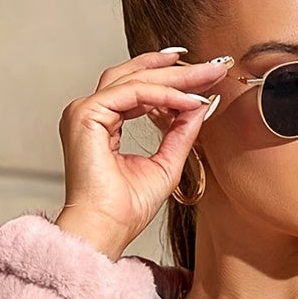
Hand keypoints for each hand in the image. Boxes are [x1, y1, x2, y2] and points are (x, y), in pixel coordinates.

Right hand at [55, 47, 230, 258]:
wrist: (106, 231)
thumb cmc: (126, 211)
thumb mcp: (165, 164)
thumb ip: (180, 133)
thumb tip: (200, 103)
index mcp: (102, 123)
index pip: (139, 89)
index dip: (174, 82)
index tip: (207, 79)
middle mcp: (90, 113)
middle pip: (136, 76)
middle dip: (178, 71)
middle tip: (213, 67)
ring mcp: (84, 111)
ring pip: (134, 78)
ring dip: (174, 77)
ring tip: (206, 76)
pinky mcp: (86, 114)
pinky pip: (132, 93)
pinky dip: (163, 95)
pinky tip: (189, 100)